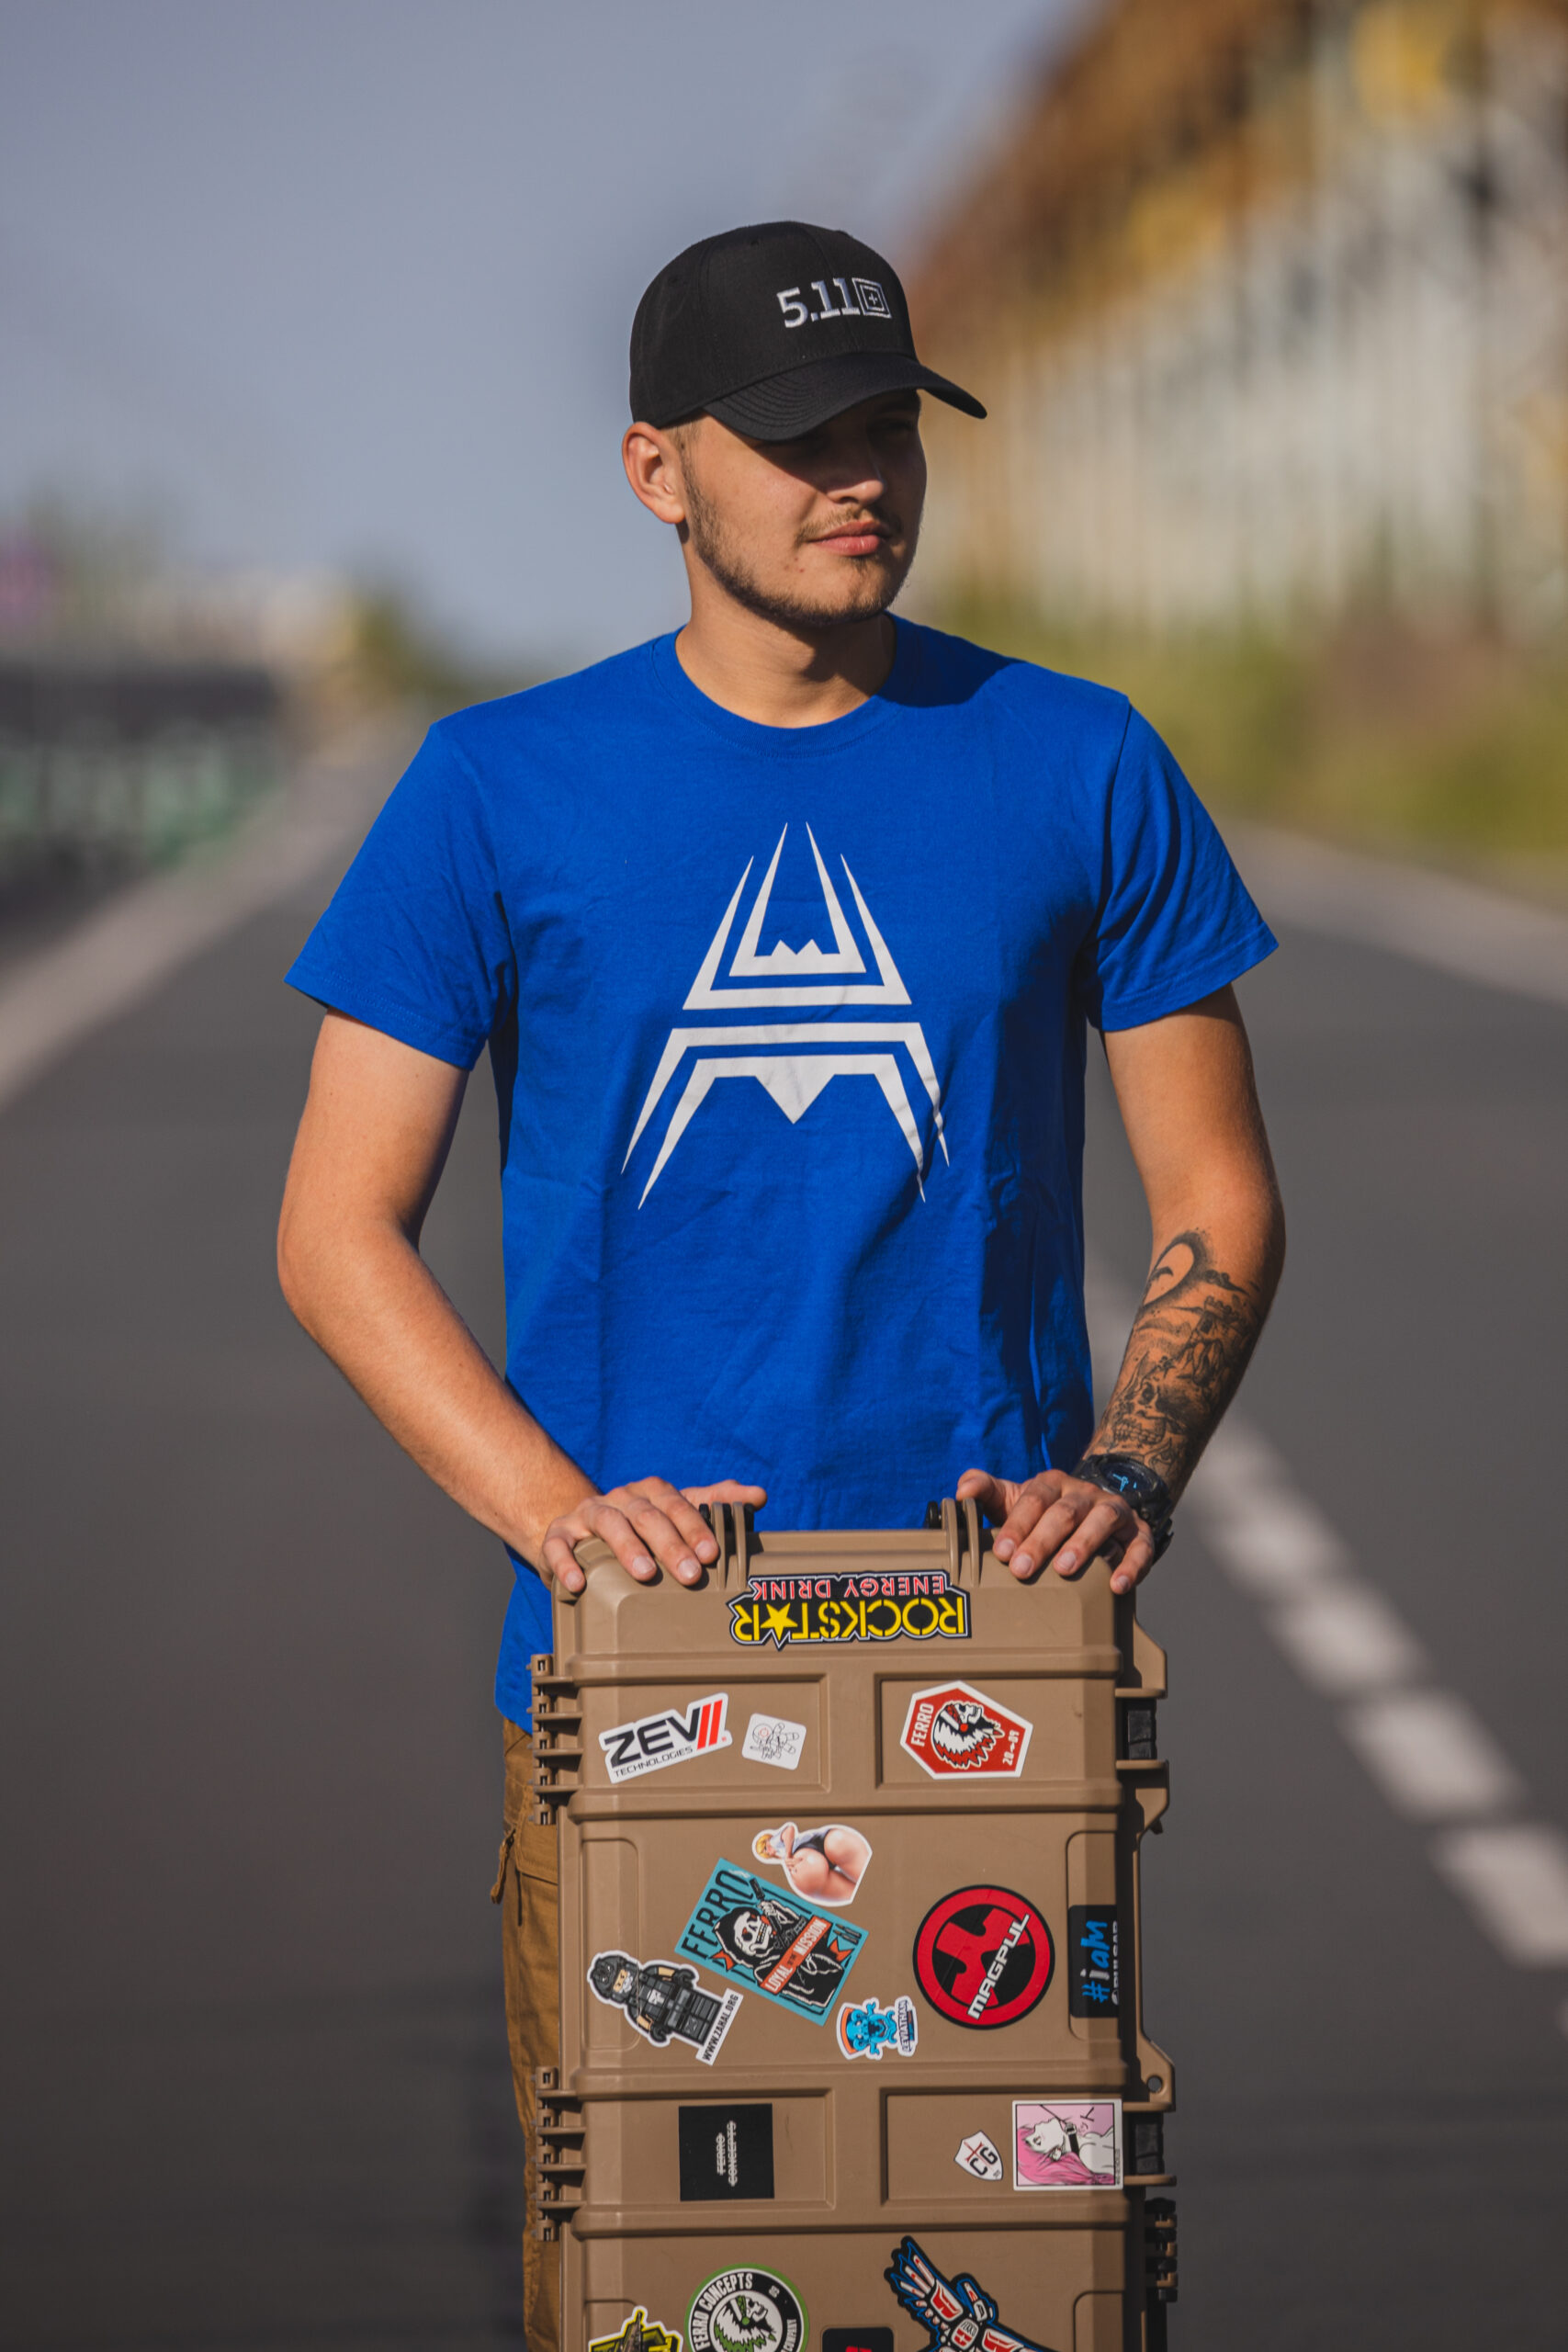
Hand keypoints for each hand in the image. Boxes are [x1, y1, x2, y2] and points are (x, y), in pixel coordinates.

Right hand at [540, 1477, 766, 1596]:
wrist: (581, 1533)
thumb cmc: (641, 1528)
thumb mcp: (677, 1513)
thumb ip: (716, 1503)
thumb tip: (758, 1495)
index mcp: (651, 1493)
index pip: (677, 1503)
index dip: (695, 1526)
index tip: (713, 1554)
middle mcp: (620, 1499)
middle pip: (647, 1515)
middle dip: (670, 1544)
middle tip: (691, 1574)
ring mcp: (587, 1515)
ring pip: (608, 1524)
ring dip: (627, 1548)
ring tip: (644, 1573)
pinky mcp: (558, 1535)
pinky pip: (558, 1545)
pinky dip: (567, 1563)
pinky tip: (578, 1584)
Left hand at [956, 1467, 1155, 1594]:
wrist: (1095, 1506)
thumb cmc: (1045, 1513)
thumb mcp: (1015, 1499)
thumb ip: (987, 1491)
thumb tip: (961, 1491)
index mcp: (1052, 1485)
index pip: (1034, 1498)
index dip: (1018, 1523)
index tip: (1002, 1551)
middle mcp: (1084, 1494)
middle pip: (1065, 1511)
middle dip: (1043, 1540)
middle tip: (1023, 1569)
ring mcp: (1113, 1511)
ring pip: (1102, 1520)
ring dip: (1083, 1544)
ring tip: (1064, 1570)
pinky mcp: (1138, 1533)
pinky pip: (1140, 1546)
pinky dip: (1131, 1564)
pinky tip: (1116, 1585)